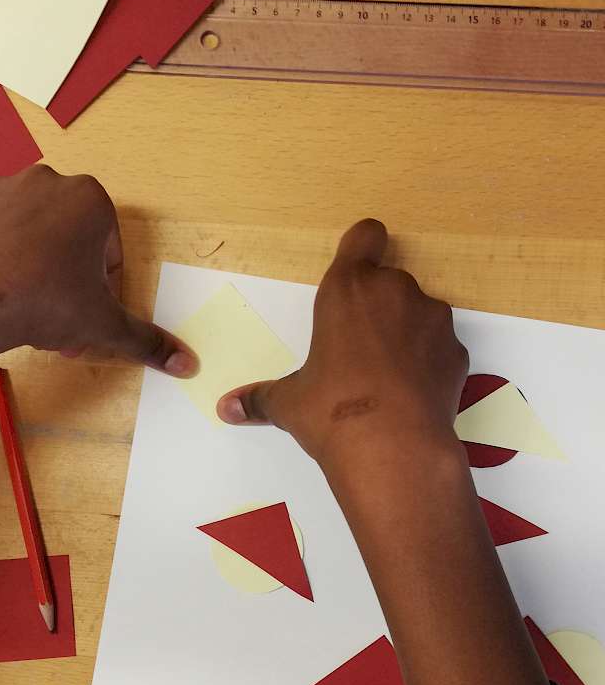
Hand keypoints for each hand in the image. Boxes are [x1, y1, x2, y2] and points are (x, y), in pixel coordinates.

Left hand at [0, 165, 196, 374]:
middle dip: (72, 287)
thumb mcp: (104, 325)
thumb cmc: (45, 302)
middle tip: (60, 325)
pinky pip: (4, 236)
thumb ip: (147, 342)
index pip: (111, 254)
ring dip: (43, 276)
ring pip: (40, 240)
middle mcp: (52, 182)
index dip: (103, 293)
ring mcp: (9, 189)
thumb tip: (188, 365)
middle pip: (75, 245)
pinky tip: (3, 295)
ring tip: (30, 315)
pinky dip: (9, 262)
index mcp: (92, 200)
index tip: (87, 318)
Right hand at [217, 219, 467, 464]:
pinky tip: (412, 396)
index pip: (365, 235)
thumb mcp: (288, 404)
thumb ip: (260, 398)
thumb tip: (227, 408)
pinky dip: (429, 364)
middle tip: (359, 350)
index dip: (363, 246)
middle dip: (377, 308)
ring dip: (406, 334)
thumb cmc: (331, 412)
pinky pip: (439, 349)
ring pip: (419, 314)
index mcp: (348, 289)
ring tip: (388, 379)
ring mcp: (433, 320)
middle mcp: (395, 292)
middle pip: (389, 281)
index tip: (358, 269)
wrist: (393, 449)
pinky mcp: (458, 353)